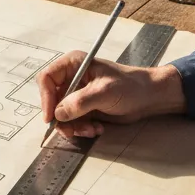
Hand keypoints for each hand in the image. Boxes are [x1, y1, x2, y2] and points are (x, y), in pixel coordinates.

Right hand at [37, 54, 184, 138]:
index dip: (45, 98)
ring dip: (73, 126)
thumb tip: (58, 114)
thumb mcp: (104, 92)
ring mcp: (77, 94)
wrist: (148, 98)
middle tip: (74, 129)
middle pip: (51, 100)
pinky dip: (81, 129)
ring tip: (91, 129)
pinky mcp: (83, 108)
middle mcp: (71, 78)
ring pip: (60, 115)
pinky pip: (71, 122)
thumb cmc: (130, 86)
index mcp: (73, 64)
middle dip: (62, 118)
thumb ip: (80, 102)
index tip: (51, 117)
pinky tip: (97, 128)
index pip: (47, 79)